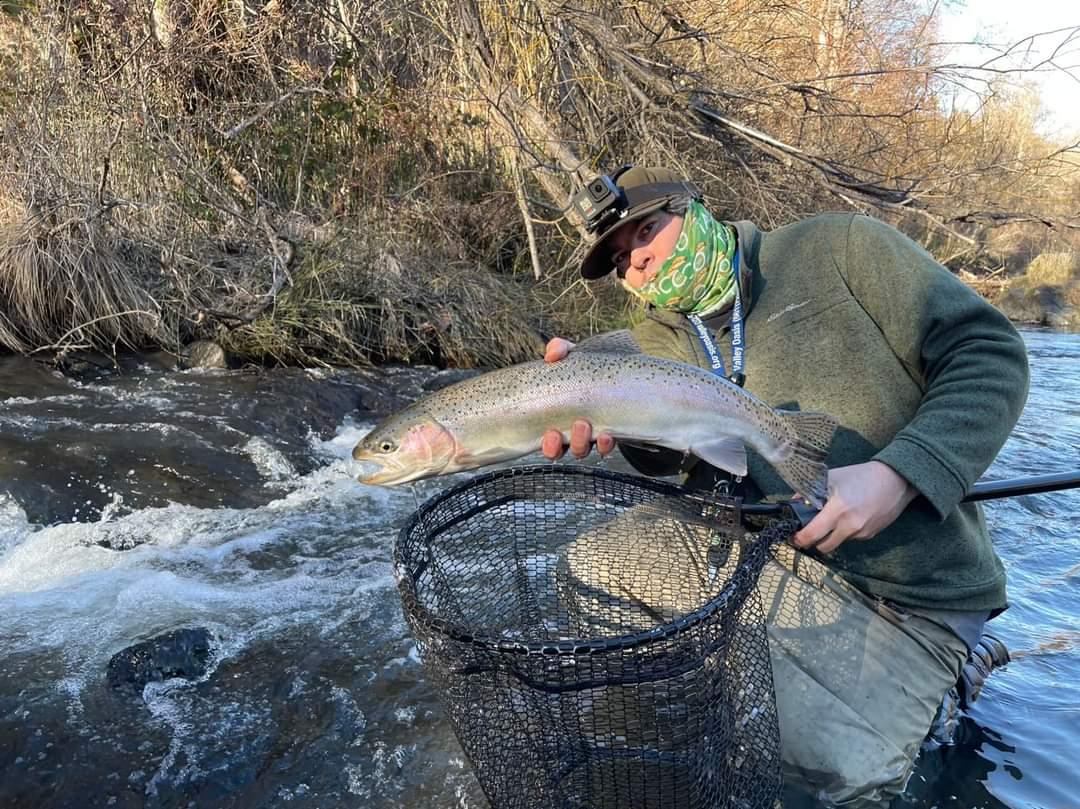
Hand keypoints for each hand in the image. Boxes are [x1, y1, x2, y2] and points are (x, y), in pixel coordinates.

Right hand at [540, 338, 615, 459]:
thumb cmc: (593, 367)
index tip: (549, 434)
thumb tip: (551, 356)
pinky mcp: (611, 434)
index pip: (546, 438)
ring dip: (579, 442)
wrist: (627, 374)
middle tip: (558, 432)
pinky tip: (607, 435)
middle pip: (558, 449)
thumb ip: (560, 349)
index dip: (547, 444)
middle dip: (556, 446)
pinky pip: (605, 447)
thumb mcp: (575, 356)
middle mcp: (571, 430)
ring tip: (584, 425)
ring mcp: (591, 434)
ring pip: (580, 450)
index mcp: (558, 416)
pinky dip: (604, 444)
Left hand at [792, 461, 916, 553]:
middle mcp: (849, 525)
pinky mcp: (870, 535)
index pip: (812, 534)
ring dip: (831, 536)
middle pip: (823, 547)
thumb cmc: (861, 476)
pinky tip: (850, 517)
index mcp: (837, 509)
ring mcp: (861, 532)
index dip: (799, 539)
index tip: (794, 537)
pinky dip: (845, 532)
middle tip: (808, 533)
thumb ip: (810, 491)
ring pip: (838, 542)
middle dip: (813, 542)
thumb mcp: (831, 477)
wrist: (895, 480)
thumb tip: (795, 503)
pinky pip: (851, 538)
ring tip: (833, 519)